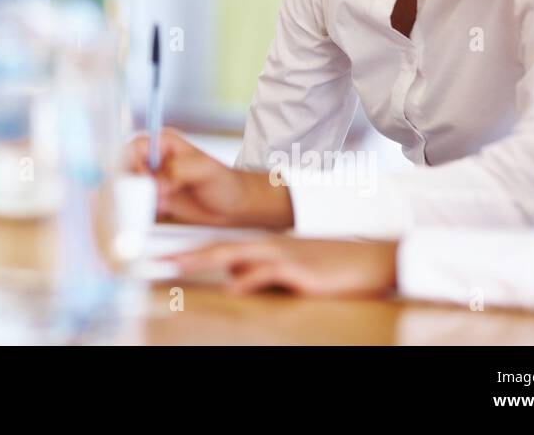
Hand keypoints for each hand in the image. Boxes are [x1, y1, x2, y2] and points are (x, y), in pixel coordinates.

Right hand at [126, 129, 294, 228]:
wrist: (234, 208)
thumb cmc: (224, 182)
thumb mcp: (205, 170)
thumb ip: (178, 170)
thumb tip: (156, 183)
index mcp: (162, 143)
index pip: (133, 148)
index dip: (132, 164)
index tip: (143, 182)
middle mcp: (152, 161)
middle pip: (124, 169)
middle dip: (132, 186)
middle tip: (150, 200)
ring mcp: (151, 182)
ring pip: (128, 190)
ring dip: (135, 202)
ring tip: (159, 210)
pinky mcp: (153, 202)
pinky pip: (136, 207)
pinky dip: (140, 214)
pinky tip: (157, 217)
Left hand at [168, 236, 398, 297]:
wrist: (372, 260)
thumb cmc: (332, 267)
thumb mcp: (292, 269)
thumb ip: (262, 274)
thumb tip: (235, 283)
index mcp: (267, 247)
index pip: (222, 247)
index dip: (193, 252)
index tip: (166, 258)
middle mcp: (270, 247)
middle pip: (220, 249)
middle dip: (188, 254)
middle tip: (160, 260)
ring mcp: (285, 257)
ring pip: (237, 255)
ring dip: (206, 260)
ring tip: (180, 265)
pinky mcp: (301, 272)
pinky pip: (269, 274)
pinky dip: (249, 280)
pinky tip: (234, 286)